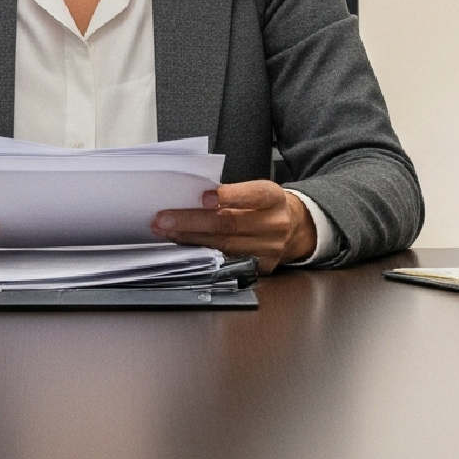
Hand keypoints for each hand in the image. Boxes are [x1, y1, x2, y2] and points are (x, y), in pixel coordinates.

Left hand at [153, 180, 313, 272]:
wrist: (295, 227)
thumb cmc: (265, 205)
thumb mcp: (256, 191)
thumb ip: (231, 194)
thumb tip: (191, 198)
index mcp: (273, 198)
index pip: (251, 196)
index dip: (227, 197)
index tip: (203, 197)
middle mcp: (274, 224)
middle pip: (229, 224)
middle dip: (192, 221)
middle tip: (164, 219)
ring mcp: (269, 249)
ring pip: (223, 245)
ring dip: (190, 239)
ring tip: (167, 232)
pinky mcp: (261, 267)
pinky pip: (226, 261)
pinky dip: (203, 252)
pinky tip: (185, 246)